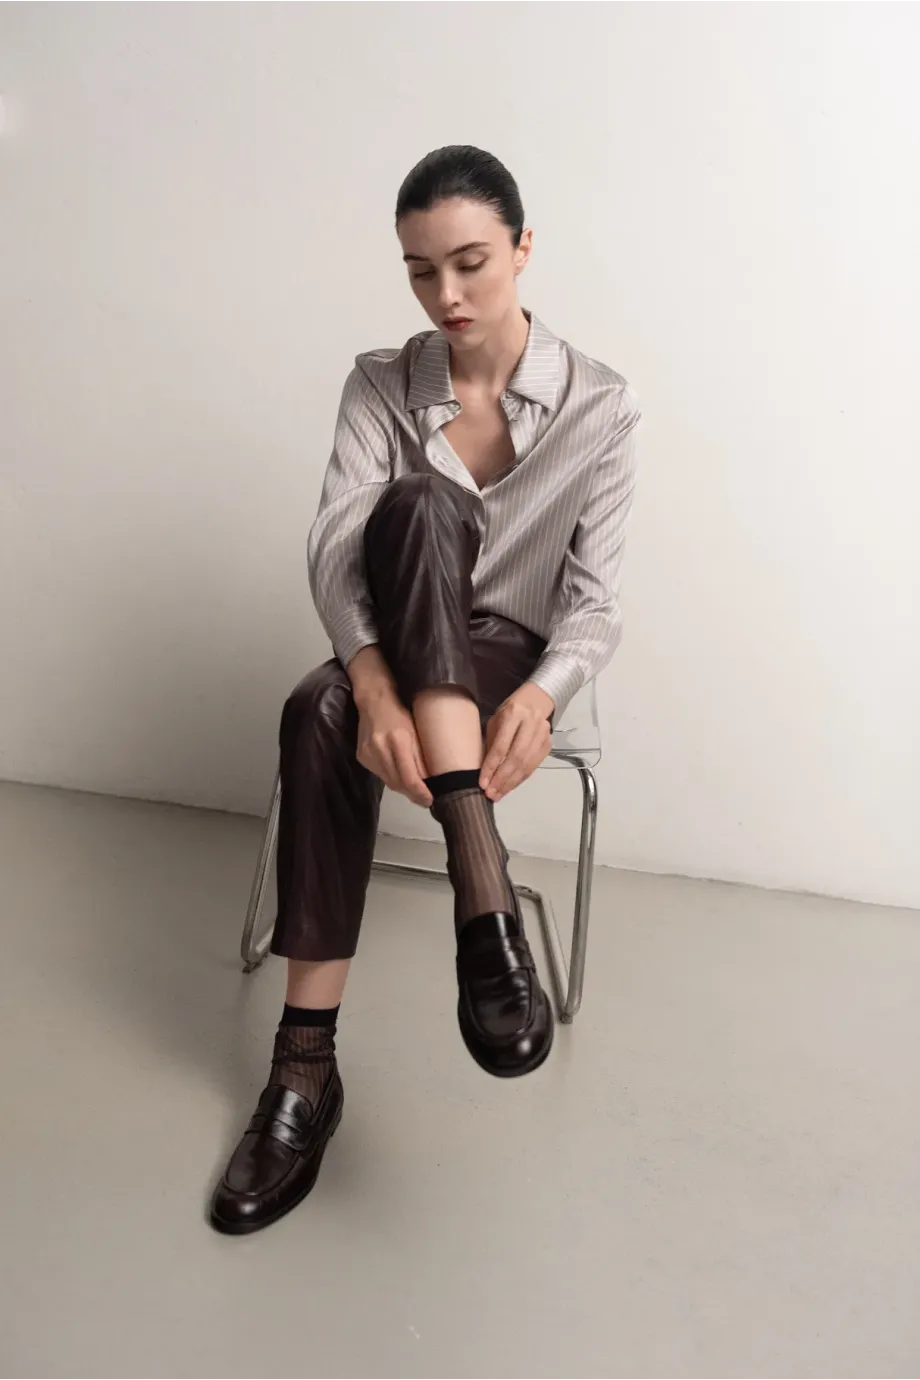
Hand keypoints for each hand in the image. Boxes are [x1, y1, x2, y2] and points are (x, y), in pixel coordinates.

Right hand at [355, 687, 432, 807]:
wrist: (374, 701)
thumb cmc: (400, 714)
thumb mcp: (416, 733)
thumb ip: (421, 759)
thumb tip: (430, 782)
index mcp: (398, 740)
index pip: (409, 777)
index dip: (419, 792)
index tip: (429, 800)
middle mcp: (380, 748)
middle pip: (397, 783)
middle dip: (412, 794)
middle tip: (424, 799)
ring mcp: (368, 753)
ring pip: (388, 781)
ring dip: (402, 788)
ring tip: (414, 791)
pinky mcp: (361, 756)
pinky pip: (380, 774)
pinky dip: (391, 779)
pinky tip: (399, 777)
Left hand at [480, 683, 554, 801]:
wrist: (533, 702)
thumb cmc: (508, 713)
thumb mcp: (495, 723)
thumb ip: (491, 744)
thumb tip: (485, 773)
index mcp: (513, 714)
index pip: (501, 746)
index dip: (491, 767)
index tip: (482, 783)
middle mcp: (531, 723)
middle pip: (516, 757)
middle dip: (502, 779)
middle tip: (491, 794)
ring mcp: (542, 734)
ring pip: (526, 764)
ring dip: (511, 782)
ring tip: (499, 794)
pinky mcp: (548, 744)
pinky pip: (533, 766)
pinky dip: (521, 778)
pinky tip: (510, 786)